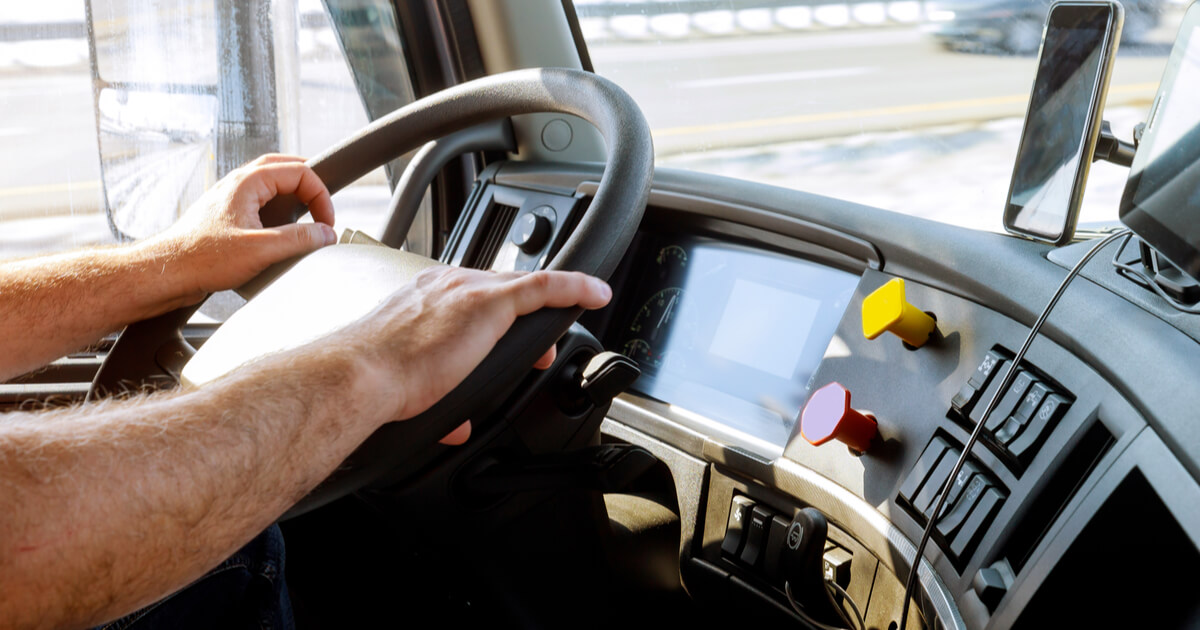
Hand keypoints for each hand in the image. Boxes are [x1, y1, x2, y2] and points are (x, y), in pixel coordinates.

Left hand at [143, 154, 336, 303]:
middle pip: (284, 167)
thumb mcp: (260, 250)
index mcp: (247, 183)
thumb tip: (325, 234)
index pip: (299, 172)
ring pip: (270, 182)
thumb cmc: (201, 258)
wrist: (167, 272)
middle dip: (310, 185)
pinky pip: (259, 201)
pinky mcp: (226, 216)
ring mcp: (231, 198)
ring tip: (307, 213)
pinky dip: (277, 208)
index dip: (320, 196)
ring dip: (293, 194)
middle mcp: (238, 184)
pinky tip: (280, 230)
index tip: (326, 223)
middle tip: (324, 207)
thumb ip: (298, 239)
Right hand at [349, 266, 611, 428]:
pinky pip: (545, 286)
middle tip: (536, 352)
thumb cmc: (374, 381)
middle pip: (500, 291)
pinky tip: (596, 294)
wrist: (363, 375)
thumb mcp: (413, 388)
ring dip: (546, 311)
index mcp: (422, 298)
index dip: (492, 319)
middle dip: (520, 320)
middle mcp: (445, 284)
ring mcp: (469, 290)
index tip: (498, 339)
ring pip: (523, 289)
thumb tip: (456, 425)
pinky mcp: (490, 301)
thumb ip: (440, 402)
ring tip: (564, 332)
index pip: (469, 297)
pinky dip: (574, 288)